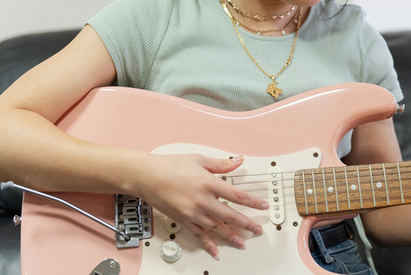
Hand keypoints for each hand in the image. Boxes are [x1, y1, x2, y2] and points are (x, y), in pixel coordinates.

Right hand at [138, 154, 268, 258]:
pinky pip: (198, 235)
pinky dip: (208, 244)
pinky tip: (216, 251)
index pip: (237, 195)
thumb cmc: (171, 166)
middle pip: (229, 215)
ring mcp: (192, 213)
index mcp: (208, 183)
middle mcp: (202, 200)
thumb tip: (240, 160)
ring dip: (231, 236)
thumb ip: (222, 163)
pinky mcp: (183, 220)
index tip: (263, 206)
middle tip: (258, 229)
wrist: (147, 176)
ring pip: (216, 228)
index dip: (252, 202)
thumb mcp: (200, 159)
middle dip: (246, 223)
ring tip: (243, 243)